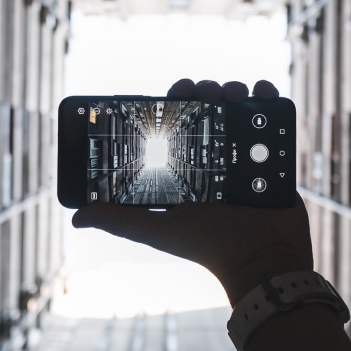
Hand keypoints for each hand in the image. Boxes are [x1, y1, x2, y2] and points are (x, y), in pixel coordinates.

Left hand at [71, 77, 313, 304]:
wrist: (263, 260)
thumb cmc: (209, 247)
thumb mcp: (158, 230)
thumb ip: (119, 220)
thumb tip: (76, 217)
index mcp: (187, 171)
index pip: (176, 126)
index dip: (174, 103)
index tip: (176, 89)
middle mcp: (215, 161)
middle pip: (208, 112)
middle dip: (206, 92)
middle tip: (206, 91)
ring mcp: (246, 158)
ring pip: (238, 111)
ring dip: (235, 92)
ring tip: (235, 92)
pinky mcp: (274, 159)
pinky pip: (272, 122)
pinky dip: (267, 100)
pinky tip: (261, 91)